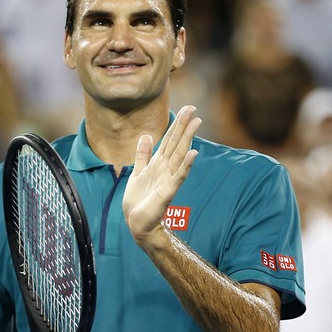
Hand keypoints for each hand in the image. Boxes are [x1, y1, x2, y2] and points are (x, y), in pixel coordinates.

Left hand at [123, 105, 200, 246]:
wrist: (135, 223)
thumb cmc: (138, 200)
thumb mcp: (137, 172)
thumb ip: (143, 154)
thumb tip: (147, 135)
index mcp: (158, 163)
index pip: (170, 139)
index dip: (177, 124)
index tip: (187, 109)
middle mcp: (165, 168)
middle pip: (177, 143)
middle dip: (184, 126)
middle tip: (193, 109)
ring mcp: (168, 179)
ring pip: (180, 155)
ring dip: (188, 139)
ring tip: (196, 123)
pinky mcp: (168, 192)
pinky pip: (178, 176)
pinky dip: (186, 165)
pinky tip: (193, 153)